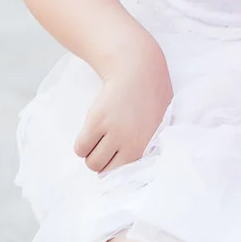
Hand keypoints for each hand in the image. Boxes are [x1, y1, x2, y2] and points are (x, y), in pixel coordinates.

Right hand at [74, 30, 172, 172]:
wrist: (137, 67)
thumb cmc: (150, 93)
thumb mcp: (160, 123)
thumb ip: (150, 146)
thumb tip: (139, 163)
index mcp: (149, 146)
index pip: (127, 175)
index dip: (118, 166)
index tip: (115, 159)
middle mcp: (132, 143)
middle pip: (106, 171)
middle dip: (103, 160)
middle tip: (106, 143)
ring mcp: (114, 132)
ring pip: (91, 162)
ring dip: (92, 153)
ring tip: (100, 136)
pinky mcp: (97, 121)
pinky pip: (80, 148)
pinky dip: (82, 143)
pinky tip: (91, 130)